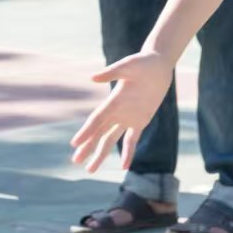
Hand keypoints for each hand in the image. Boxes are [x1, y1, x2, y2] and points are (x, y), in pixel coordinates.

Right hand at [69, 51, 175, 171]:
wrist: (158, 64)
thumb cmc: (142, 62)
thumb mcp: (128, 65)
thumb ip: (111, 72)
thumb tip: (92, 77)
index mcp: (113, 100)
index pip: (96, 120)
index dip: (86, 132)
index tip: (75, 144)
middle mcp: (117, 111)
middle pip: (99, 133)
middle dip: (88, 147)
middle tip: (75, 161)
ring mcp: (128, 117)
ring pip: (111, 140)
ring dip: (101, 154)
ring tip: (90, 169)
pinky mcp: (141, 120)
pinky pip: (132, 140)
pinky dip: (128, 153)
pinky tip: (123, 167)